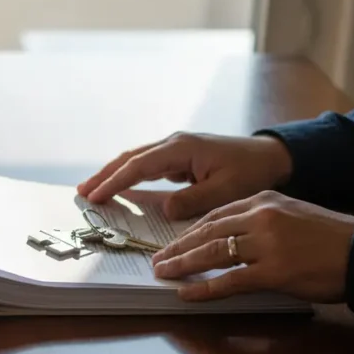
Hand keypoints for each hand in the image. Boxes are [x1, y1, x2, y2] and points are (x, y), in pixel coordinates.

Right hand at [77, 132, 293, 219]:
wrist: (271, 156)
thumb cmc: (251, 171)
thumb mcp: (225, 190)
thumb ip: (193, 201)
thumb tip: (163, 209)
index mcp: (181, 148)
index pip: (138, 166)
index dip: (114, 182)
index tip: (95, 196)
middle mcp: (173, 144)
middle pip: (129, 159)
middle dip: (104, 175)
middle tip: (82, 192)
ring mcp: (175, 149)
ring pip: (135, 161)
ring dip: (112, 174)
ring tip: (91, 189)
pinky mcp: (179, 158)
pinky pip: (146, 166)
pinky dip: (128, 176)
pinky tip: (119, 186)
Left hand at [151, 191, 353, 302]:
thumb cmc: (328, 238)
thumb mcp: (289, 216)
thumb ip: (257, 223)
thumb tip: (224, 241)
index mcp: (263, 201)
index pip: (214, 214)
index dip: (188, 231)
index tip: (170, 243)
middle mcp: (261, 217)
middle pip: (206, 232)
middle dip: (177, 248)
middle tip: (156, 260)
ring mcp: (267, 244)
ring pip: (212, 253)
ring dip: (182, 265)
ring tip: (163, 274)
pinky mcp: (274, 271)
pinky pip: (230, 281)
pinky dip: (204, 288)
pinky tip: (187, 294)